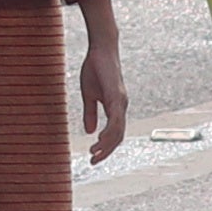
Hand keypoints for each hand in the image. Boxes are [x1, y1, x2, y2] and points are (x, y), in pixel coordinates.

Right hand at [76, 23, 130, 165]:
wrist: (101, 49)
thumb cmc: (96, 69)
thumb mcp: (89, 94)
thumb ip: (91, 113)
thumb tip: (90, 132)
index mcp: (115, 107)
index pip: (114, 133)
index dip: (105, 146)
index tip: (93, 157)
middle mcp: (121, 107)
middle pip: (118, 136)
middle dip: (106, 151)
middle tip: (93, 161)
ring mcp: (120, 102)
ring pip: (118, 131)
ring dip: (106, 145)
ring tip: (94, 154)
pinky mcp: (116, 96)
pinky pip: (115, 119)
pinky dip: (109, 131)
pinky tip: (100, 139)